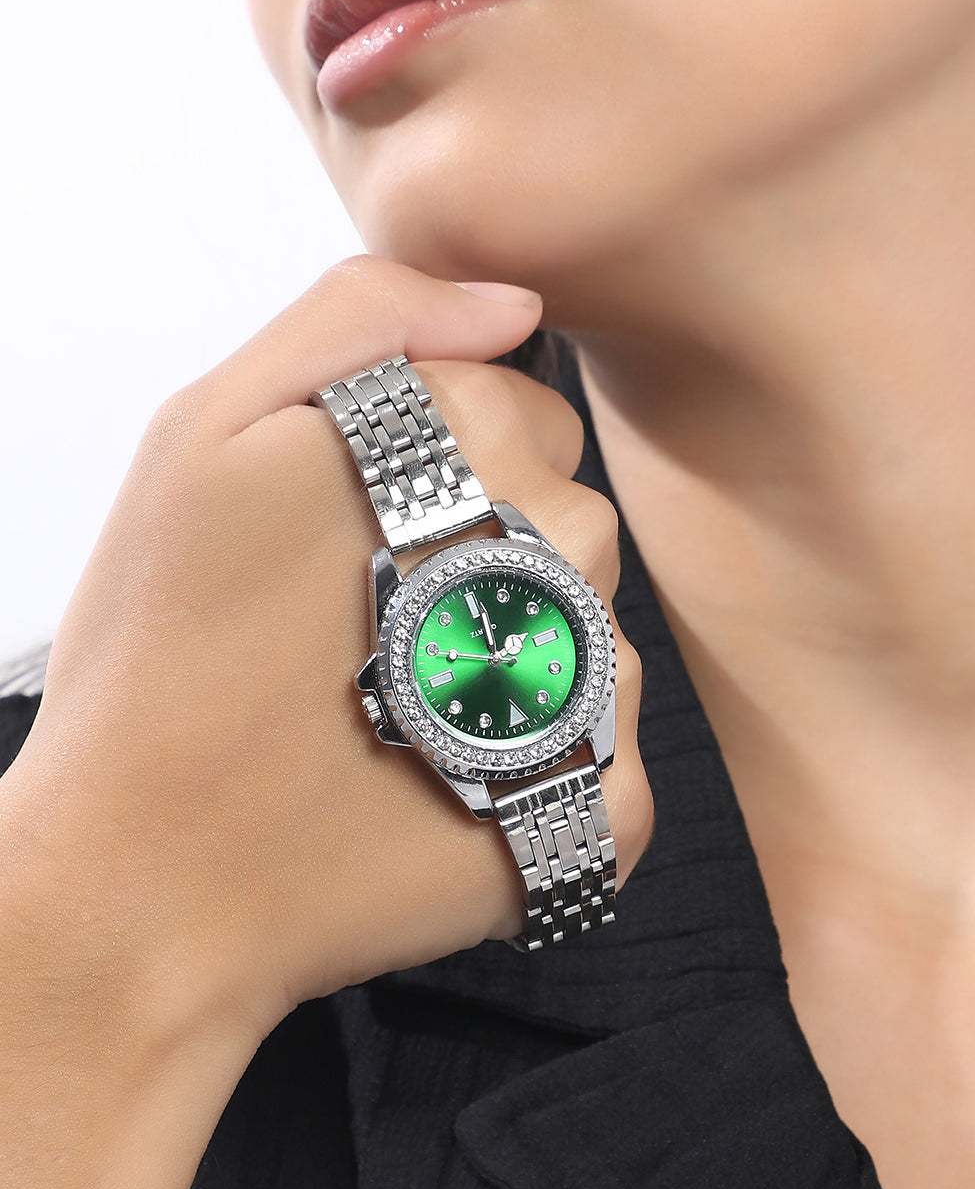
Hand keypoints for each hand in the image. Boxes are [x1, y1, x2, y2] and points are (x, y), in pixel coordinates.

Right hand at [0, 256, 652, 1047]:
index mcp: (476, 439)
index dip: (429, 472)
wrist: (154, 882)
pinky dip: (534, 770)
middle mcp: (565, 550)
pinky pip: (603, 757)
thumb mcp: (205, 432)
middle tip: (365, 629)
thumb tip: (510, 305)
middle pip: (569, 517)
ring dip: (511, 664)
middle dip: (482, 556)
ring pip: (588, 633)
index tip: (350, 538)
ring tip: (395, 715)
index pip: (523, 409)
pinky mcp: (606, 811)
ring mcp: (594, 688)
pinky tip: (439, 789)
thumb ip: (356, 321)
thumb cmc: (165, 653)